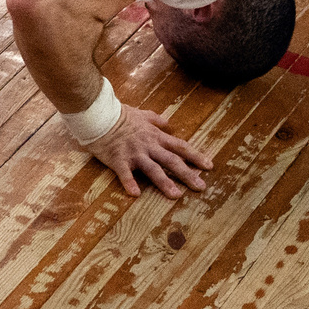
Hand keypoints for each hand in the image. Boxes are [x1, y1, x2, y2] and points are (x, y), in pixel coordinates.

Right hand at [77, 105, 213, 198]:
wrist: (100, 114)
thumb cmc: (119, 114)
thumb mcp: (140, 114)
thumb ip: (155, 118)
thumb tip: (167, 122)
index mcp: (155, 136)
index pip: (179, 147)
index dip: (195, 156)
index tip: (209, 166)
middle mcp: (148, 145)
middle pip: (171, 161)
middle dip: (187, 174)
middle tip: (201, 187)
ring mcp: (134, 153)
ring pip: (153, 169)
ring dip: (165, 182)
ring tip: (176, 195)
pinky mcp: (118, 158)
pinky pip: (125, 173)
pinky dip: (129, 183)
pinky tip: (135, 194)